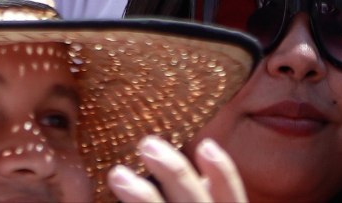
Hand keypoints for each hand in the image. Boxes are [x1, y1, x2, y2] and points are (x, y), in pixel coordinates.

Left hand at [108, 137, 247, 202]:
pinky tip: (108, 201)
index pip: (233, 198)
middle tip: (147, 144)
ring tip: (118, 174)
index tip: (205, 145)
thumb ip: (203, 192)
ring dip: (142, 197)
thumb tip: (202, 156)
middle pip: (196, 202)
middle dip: (174, 173)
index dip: (224, 173)